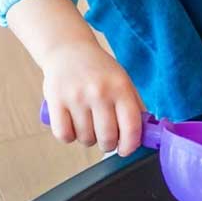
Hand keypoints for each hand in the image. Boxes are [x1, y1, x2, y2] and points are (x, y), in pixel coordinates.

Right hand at [40, 39, 144, 155]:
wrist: (68, 50)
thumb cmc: (99, 70)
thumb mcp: (123, 81)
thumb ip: (134, 106)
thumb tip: (145, 134)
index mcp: (121, 88)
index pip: (131, 126)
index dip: (131, 145)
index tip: (127, 149)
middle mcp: (100, 92)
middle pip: (108, 137)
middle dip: (109, 145)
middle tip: (107, 138)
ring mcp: (76, 98)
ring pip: (86, 139)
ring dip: (88, 139)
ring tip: (88, 126)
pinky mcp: (56, 102)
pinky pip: (64, 135)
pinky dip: (69, 137)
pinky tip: (73, 126)